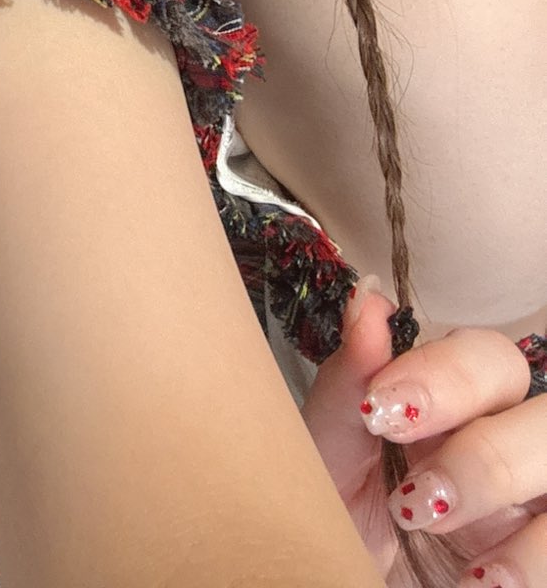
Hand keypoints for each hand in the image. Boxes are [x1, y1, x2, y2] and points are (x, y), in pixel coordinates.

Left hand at [303, 286, 545, 583]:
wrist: (339, 575)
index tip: (379, 409)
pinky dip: (530, 560)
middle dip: (481, 447)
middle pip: (545, 410)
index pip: (489, 357)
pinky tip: (478, 578)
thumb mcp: (333, 451)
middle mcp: (509, 437)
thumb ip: (349, 381)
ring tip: (430, 528)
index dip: (445, 375)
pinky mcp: (545, 549)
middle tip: (413, 491)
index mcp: (459, 400)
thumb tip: (367, 300)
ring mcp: (534, 496)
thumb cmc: (341, 512)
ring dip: (502, 492)